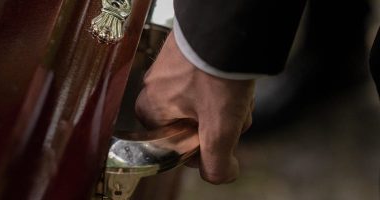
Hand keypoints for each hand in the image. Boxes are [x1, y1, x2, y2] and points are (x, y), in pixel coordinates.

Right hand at [135, 31, 254, 183]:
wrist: (225, 28)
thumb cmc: (215, 75)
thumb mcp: (218, 128)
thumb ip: (216, 162)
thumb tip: (221, 175)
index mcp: (150, 112)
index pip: (179, 147)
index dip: (205, 146)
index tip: (218, 132)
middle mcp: (153, 90)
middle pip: (193, 124)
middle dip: (218, 122)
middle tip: (230, 108)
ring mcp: (168, 71)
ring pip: (202, 103)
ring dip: (223, 103)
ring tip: (234, 90)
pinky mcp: (184, 57)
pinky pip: (203, 82)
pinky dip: (220, 84)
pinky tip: (231, 78)